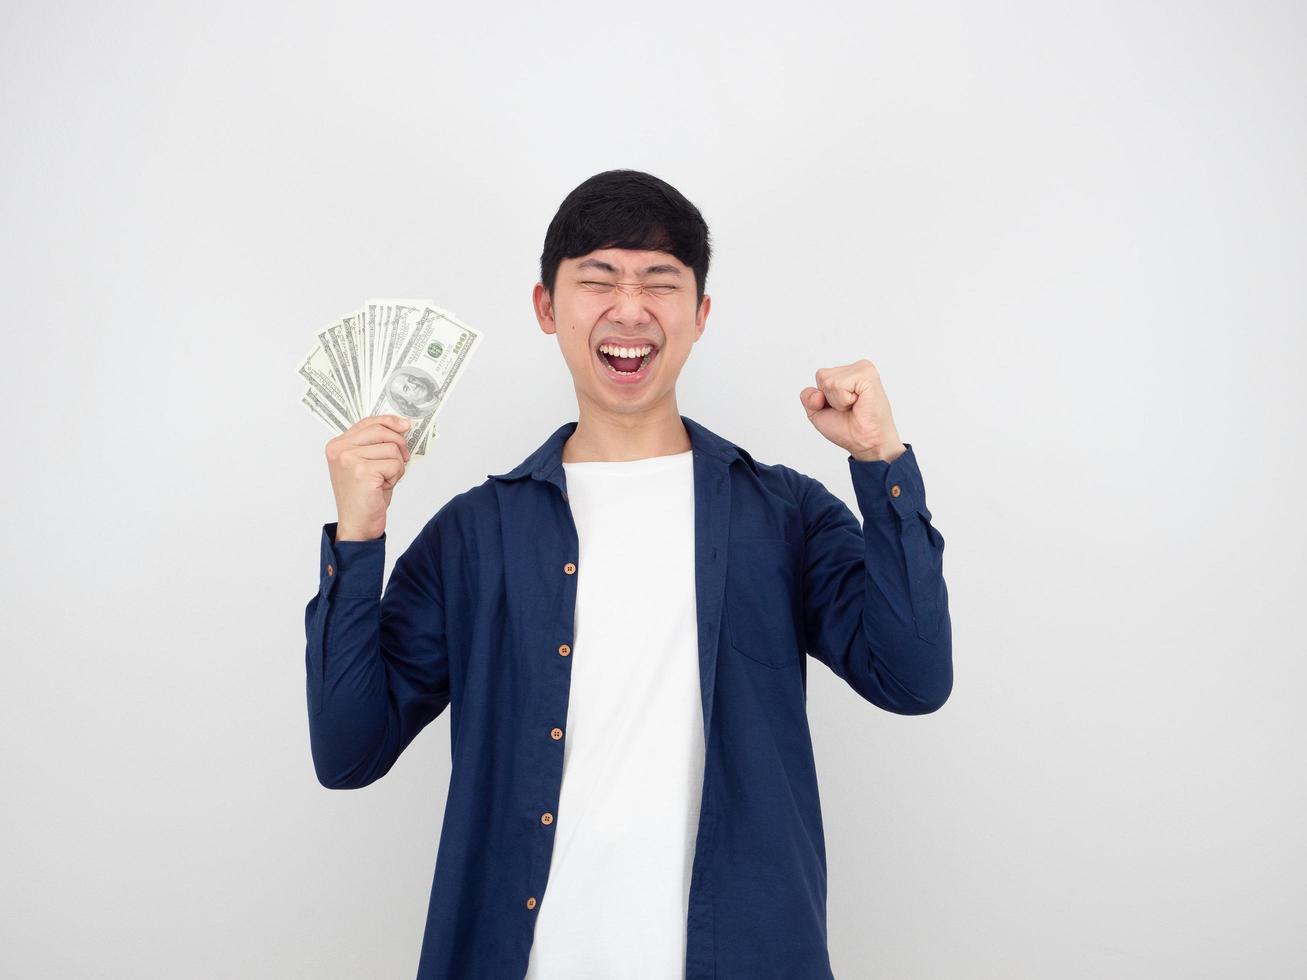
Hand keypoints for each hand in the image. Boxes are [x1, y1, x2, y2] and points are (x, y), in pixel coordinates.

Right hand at [326, 415, 412, 541]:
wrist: (357, 524)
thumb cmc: (364, 496)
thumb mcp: (367, 463)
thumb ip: (376, 444)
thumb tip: (401, 425)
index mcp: (337, 445)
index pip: (367, 422)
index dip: (389, 421)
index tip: (405, 424)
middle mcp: (340, 450)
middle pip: (381, 431)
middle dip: (398, 445)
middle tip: (402, 460)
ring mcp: (349, 460)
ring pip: (391, 448)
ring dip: (396, 466)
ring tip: (384, 480)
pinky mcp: (362, 472)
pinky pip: (394, 464)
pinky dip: (395, 476)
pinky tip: (383, 486)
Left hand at [799, 359, 906, 462]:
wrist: (866, 443)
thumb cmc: (848, 428)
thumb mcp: (817, 412)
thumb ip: (807, 397)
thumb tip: (817, 394)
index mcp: (848, 372)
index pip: (820, 376)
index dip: (823, 398)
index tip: (843, 408)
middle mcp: (857, 368)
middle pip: (821, 376)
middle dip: (829, 399)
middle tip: (849, 409)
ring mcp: (863, 369)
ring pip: (828, 381)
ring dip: (838, 401)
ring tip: (854, 407)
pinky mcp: (867, 376)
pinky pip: (838, 385)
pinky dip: (843, 401)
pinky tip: (858, 404)